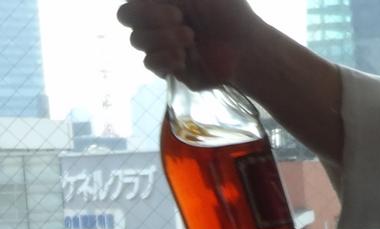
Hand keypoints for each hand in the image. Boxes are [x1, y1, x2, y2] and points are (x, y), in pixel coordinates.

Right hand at [116, 0, 261, 88]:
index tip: (176, 10)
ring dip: (163, 38)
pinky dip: (162, 59)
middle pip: (127, 19)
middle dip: (152, 20)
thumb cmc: (230, 13)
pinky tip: (182, 58)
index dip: (143, 7)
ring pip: (137, 42)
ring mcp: (163, 46)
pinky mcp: (172, 69)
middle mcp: (157, 23)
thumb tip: (161, 0)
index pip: (130, 4)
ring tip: (191, 39)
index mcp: (160, 3)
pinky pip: (150, 64)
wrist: (250, 48)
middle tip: (184, 23)